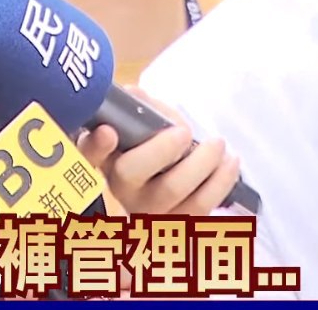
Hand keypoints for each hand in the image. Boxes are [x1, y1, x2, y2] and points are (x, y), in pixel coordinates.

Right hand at [77, 87, 240, 214]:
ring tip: (217, 144)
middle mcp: (119, 189)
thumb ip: (135, 108)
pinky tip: (229, 163)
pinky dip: (220, 182)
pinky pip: (201, 206)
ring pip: (171, 189)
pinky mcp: (178, 223)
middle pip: (133, 172)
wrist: (168, 185)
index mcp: (103, 160)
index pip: (87, 154)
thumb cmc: (150, 147)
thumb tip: (135, 94)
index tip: (109, 132)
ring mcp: (148, 210)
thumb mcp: (137, 126)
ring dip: (199, 164)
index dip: (96, 145)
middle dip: (161, 150)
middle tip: (183, 132)